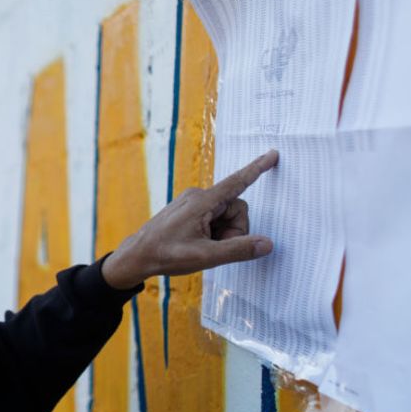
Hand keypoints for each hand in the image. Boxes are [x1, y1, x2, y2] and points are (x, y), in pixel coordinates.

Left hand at [101, 149, 278, 288]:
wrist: (137, 255)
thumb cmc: (167, 254)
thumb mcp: (206, 256)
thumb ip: (239, 250)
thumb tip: (267, 244)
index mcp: (203, 201)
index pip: (237, 182)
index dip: (257, 169)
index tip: (273, 154)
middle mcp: (198, 196)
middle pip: (235, 208)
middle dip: (234, 230)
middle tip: (215, 248)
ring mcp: (192, 202)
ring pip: (225, 215)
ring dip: (222, 233)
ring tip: (203, 247)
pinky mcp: (189, 209)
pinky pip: (213, 217)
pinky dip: (213, 232)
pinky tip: (197, 243)